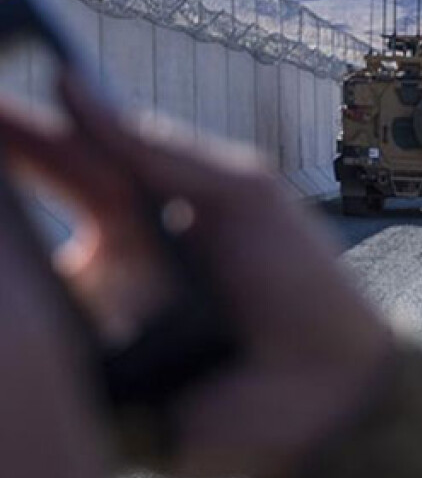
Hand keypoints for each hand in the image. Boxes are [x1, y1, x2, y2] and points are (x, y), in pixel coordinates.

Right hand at [0, 74, 393, 477]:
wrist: (334, 387)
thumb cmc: (301, 281)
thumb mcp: (240, 196)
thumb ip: (158, 147)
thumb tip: (71, 82)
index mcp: (133, 212)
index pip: (55, 160)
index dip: (12, 130)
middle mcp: (100, 267)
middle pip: (15, 228)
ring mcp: (91, 331)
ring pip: (20, 298)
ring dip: (9, 272)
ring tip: (9, 241)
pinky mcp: (91, 394)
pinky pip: (39, 364)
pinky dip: (29, 343)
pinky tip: (25, 317)